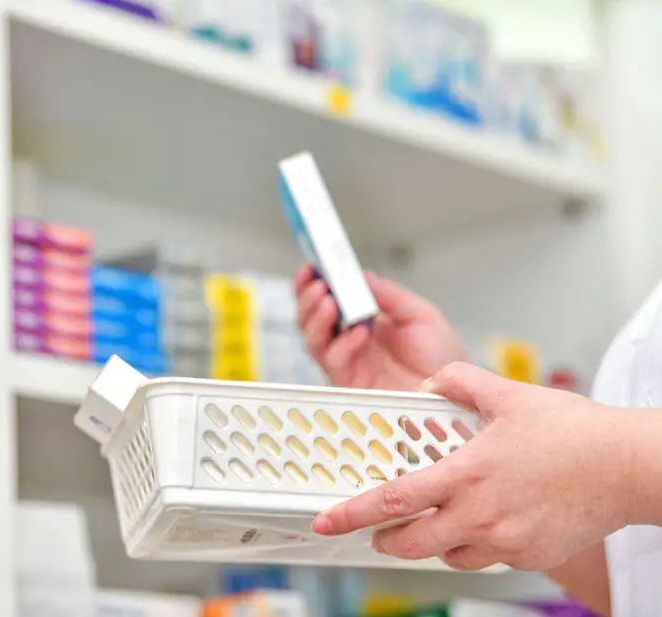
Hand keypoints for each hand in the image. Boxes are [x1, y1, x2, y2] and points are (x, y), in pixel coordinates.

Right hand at [295, 265, 464, 390]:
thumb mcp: (419, 314)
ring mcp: (348, 362)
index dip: (314, 283)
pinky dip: (342, 344)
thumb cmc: (441, 357)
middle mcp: (349, 340)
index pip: (328, 299)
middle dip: (307, 299)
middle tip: (318, 284)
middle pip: (310, 319)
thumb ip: (388, 295)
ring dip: (316, 319)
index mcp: (363, 320)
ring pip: (313, 340)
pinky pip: (334, 361)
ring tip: (329, 302)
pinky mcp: (350, 384)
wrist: (456, 392)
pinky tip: (358, 333)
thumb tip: (359, 275)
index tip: (311, 266)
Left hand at [311, 362, 632, 571]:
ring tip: (431, 522)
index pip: (393, 500)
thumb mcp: (507, 393)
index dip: (353, 514)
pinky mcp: (527, 557)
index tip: (327, 521)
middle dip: (383, 540)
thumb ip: (459, 382)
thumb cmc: (573, 431)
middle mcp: (479, 514)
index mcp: (465, 474)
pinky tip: (480, 523)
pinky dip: (471, 545)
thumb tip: (433, 381)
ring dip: (429, 542)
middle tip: (374, 531)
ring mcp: (504, 541)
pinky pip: (484, 558)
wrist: (627, 467)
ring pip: (446, 554)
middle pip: (409, 543)